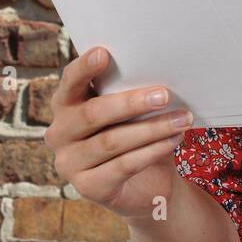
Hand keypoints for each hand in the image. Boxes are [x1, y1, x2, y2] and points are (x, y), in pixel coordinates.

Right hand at [44, 46, 194, 220]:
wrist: (144, 185)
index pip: (69, 81)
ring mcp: (69, 163)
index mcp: (65, 104)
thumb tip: (157, 69)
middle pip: (93, 113)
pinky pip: (124, 165)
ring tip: (182, 119)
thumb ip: (127, 91)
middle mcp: (59, 133)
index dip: (84, 67)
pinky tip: (173, 139)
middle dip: (131, 102)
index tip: (104, 53)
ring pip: (112, 141)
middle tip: (165, 94)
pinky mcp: (88, 187)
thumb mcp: (129, 110)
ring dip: (152, 128)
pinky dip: (152, 151)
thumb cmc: (134, 133)